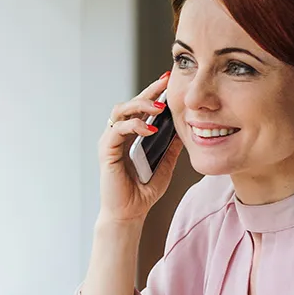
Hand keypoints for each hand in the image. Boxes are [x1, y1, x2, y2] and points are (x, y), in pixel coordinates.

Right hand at [98, 72, 184, 223]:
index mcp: (130, 136)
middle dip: (147, 92)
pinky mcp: (106, 151)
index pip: (140, 108)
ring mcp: (110, 142)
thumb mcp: (165, 164)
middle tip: (165, 83)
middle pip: (129, 104)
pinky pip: (117, 130)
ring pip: (120, 111)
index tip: (168, 80)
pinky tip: (150, 129)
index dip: (153, 93)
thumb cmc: (143, 192)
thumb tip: (186, 128)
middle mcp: (118, 135)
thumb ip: (172, 146)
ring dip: (140, 105)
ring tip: (159, 107)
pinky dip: (134, 126)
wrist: (129, 213)